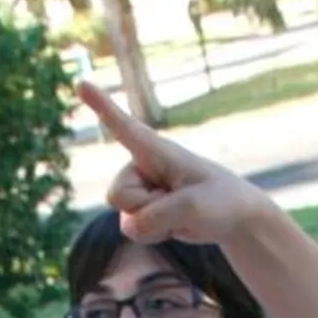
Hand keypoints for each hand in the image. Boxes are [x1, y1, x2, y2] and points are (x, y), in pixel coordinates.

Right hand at [82, 82, 267, 248]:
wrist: (235, 218)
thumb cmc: (220, 201)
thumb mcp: (193, 208)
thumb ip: (155, 217)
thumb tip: (129, 226)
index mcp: (156, 149)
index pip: (123, 126)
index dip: (101, 106)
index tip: (81, 83)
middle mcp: (141, 165)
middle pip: (117, 196)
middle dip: (145, 209)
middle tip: (178, 202)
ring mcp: (140, 188)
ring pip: (125, 217)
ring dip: (154, 224)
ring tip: (179, 212)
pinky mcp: (142, 210)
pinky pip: (132, 230)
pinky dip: (155, 234)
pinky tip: (173, 223)